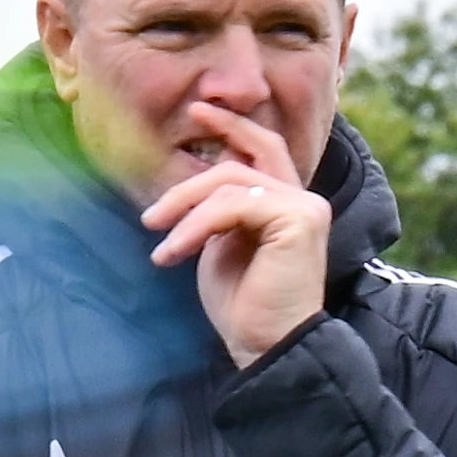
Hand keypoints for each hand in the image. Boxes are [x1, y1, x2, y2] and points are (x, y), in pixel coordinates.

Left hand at [138, 98, 333, 365]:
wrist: (267, 347)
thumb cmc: (243, 306)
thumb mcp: (222, 246)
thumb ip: (218, 211)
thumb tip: (198, 179)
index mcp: (287, 203)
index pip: (262, 148)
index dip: (232, 126)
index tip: (199, 110)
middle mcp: (303, 199)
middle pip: (239, 161)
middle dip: (188, 182)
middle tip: (151, 214)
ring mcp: (305, 206)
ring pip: (229, 182)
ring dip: (184, 211)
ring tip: (161, 248)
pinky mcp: (299, 219)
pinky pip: (234, 204)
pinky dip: (197, 226)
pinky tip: (174, 254)